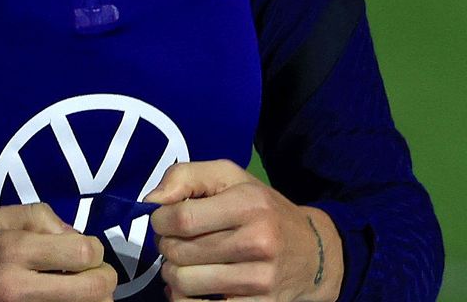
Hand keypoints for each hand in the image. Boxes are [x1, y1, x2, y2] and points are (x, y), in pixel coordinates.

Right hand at [0, 203, 116, 301]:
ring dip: (89, 301)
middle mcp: (16, 288)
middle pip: (95, 291)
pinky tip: (57, 301)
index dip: (93, 251)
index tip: (81, 252)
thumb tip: (75, 234)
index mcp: (12, 250)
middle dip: (102, 280)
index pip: (85, 253)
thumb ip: (37, 217)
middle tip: (92, 277)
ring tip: (75, 292)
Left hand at [146, 160, 343, 301]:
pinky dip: (183, 300)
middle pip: (179, 252)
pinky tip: (192, 289)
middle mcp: (258, 241)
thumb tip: (151, 200)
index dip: (161, 220)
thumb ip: (188, 176)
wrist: (314, 253)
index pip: (182, 218)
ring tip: (186, 264)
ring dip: (173, 274)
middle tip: (179, 243)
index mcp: (250, 204)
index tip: (167, 220)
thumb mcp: (233, 179)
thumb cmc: (264, 211)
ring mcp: (259, 279)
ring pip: (184, 283)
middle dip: (168, 247)